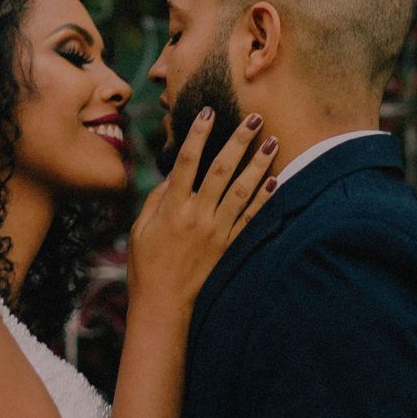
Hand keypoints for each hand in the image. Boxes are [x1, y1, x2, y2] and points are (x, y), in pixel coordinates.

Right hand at [127, 109, 279, 313]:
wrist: (163, 305)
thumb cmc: (146, 265)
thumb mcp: (140, 229)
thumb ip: (157, 199)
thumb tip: (174, 174)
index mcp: (172, 209)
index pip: (186, 162)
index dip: (197, 135)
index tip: (208, 112)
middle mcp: (197, 216)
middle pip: (221, 170)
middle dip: (238, 141)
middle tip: (254, 117)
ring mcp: (216, 232)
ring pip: (242, 191)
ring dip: (259, 164)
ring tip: (273, 141)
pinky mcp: (229, 246)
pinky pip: (250, 218)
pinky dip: (264, 198)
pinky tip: (276, 179)